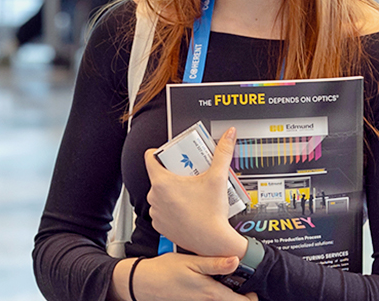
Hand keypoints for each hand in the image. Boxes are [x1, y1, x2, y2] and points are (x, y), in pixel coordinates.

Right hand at [109, 254, 251, 300]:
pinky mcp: (193, 300)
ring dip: (226, 290)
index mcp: (211, 293)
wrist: (143, 282)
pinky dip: (214, 290)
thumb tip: (236, 260)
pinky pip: (210, 297)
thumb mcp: (190, 262)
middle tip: (238, 276)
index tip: (252, 285)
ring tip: (223, 274)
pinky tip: (207, 277)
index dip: (251, 296)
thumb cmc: (164, 272)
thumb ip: (214, 263)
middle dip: (239, 292)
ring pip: (221, 299)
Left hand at [145, 127, 247, 258]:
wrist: (214, 242)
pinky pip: (161, 211)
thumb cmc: (211, 214)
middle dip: (172, 174)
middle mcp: (154, 197)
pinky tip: (183, 207)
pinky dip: (169, 208)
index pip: (150, 157)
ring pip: (159, 194)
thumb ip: (223, 152)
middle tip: (188, 174)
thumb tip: (229, 135)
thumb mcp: (218, 178)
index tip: (170, 154)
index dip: (159, 152)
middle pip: (158, 176)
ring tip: (188, 192)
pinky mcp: (159, 225)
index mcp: (162, 182)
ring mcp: (156, 212)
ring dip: (170, 192)